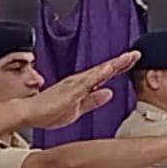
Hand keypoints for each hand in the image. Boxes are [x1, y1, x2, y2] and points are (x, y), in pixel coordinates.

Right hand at [19, 51, 138, 128]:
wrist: (30, 114)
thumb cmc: (48, 112)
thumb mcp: (78, 109)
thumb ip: (94, 101)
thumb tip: (109, 93)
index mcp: (81, 86)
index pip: (104, 75)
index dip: (119, 68)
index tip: (132, 61)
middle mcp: (79, 81)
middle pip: (104, 70)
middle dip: (121, 62)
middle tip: (137, 54)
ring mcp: (75, 83)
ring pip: (98, 71)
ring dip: (113, 64)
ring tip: (128, 57)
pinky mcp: (71, 89)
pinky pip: (88, 80)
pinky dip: (100, 73)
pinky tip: (109, 68)